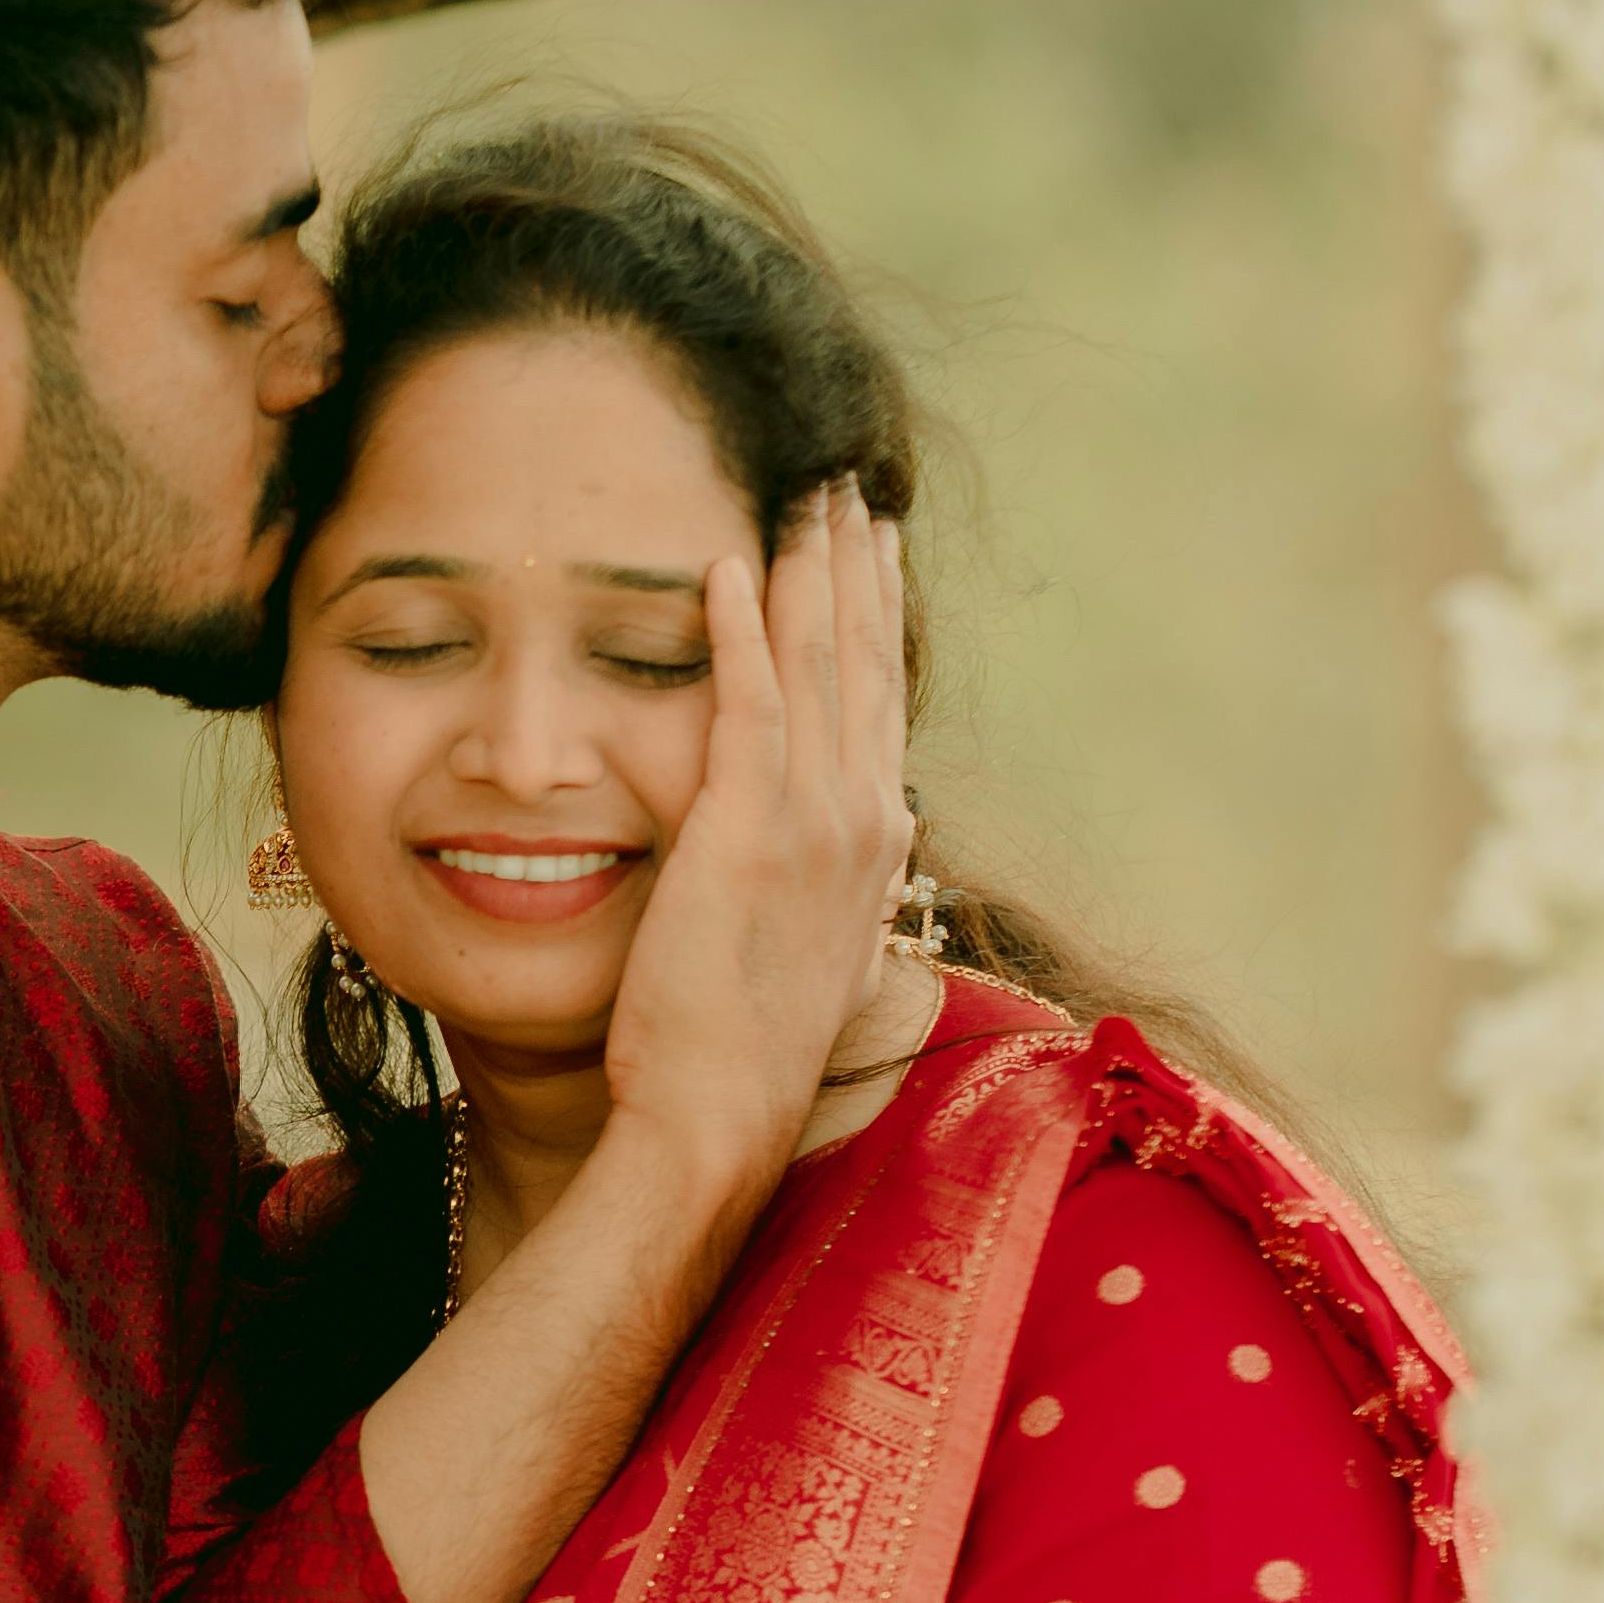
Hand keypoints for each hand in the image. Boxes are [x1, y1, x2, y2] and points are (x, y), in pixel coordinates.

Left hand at [599, 485, 913, 1203]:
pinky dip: (738, 629)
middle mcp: (861, 819)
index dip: (878, 613)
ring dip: (808, 567)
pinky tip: (723, 565)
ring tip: (800, 494)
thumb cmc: (743, 1051)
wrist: (722, 1117)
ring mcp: (812, 822)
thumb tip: (842, 845)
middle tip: (846, 485)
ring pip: (819, 662)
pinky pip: (747, 702)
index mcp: (875, 843)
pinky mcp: (745, 831)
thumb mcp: (808, 949)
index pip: (881, 699)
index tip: (871, 545)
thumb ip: (822, 880)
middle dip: (856, 563)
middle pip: (866, 659)